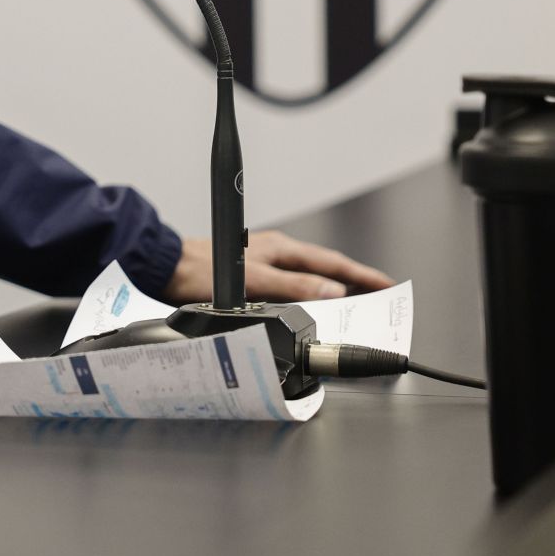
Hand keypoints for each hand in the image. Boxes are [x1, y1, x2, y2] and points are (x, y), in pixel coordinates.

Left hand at [163, 230, 393, 303]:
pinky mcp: (254, 275)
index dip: (362, 275)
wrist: (168, 269)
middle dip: (355, 281)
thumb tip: (332, 291)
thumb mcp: (254, 282)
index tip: (386, 284)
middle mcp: (276, 253)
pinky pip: (293, 284)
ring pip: (310, 276)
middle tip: (380, 295)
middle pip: (326, 268)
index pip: (333, 263)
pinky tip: (311, 306)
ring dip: (333, 289)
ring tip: (355, 303)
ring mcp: (266, 262)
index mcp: (281, 249)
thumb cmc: (201, 271)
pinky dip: (310, 294)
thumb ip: (294, 287)